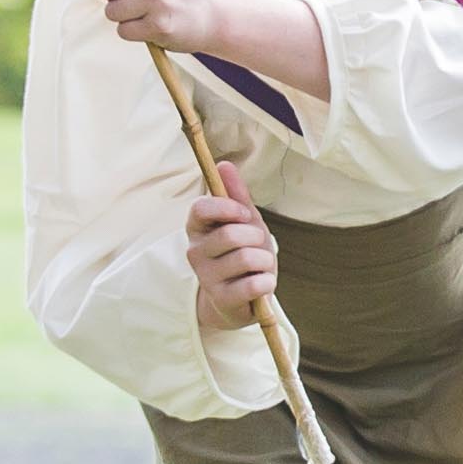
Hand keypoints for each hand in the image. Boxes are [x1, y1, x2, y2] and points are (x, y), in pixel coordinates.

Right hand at [183, 189, 277, 331]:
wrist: (243, 298)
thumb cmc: (243, 252)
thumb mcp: (244, 222)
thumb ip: (236, 195)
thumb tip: (224, 164)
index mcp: (197, 228)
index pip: (200, 208)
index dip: (226, 207)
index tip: (244, 213)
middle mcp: (195, 251)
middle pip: (230, 234)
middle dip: (256, 237)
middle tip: (258, 245)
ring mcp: (206, 277)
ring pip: (246, 258)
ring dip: (265, 261)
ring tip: (260, 267)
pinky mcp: (221, 299)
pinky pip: (253, 284)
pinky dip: (267, 282)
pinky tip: (262, 283)